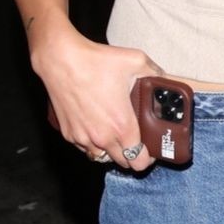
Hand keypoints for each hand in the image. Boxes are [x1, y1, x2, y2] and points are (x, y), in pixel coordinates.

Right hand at [31, 13, 160, 169]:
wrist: (60, 60)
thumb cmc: (95, 61)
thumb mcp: (135, 61)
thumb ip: (155, 71)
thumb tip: (163, 76)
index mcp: (122, 126)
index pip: (139, 160)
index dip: (148, 159)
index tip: (150, 151)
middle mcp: (102, 137)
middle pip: (122, 163)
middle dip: (131, 156)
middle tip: (135, 142)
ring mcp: (83, 137)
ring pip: (101, 157)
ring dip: (110, 152)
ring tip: (115, 137)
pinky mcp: (68, 133)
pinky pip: (83, 147)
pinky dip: (91, 143)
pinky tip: (95, 128)